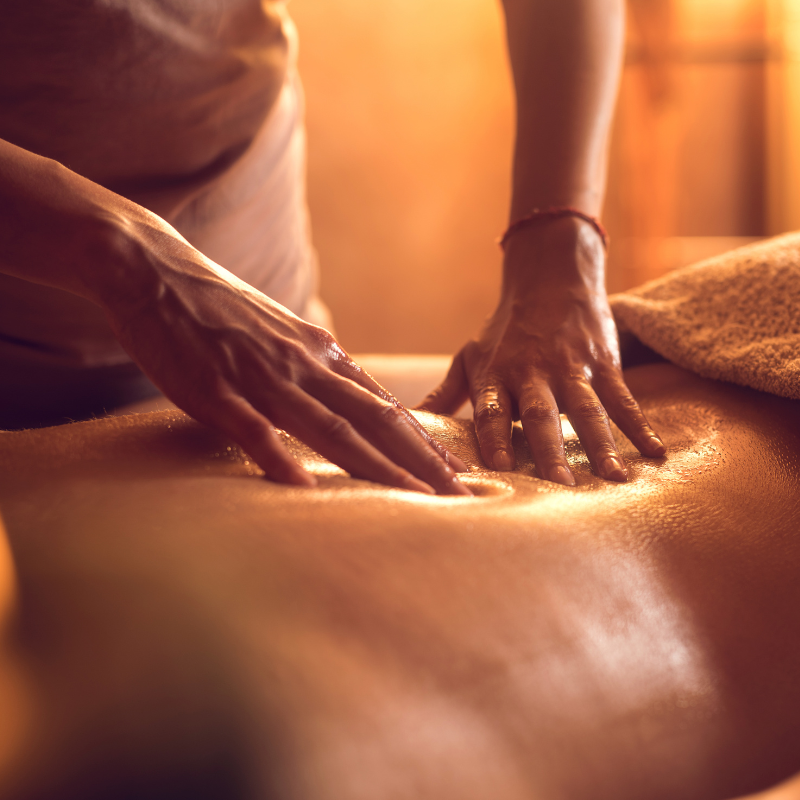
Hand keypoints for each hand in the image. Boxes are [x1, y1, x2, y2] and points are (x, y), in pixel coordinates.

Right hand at [93, 211, 469, 494]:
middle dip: (422, 460)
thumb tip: (345, 401)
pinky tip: (303, 489)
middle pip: (376, 420)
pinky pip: (253, 430)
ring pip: (331, 429)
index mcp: (321, 355)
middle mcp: (305, 366)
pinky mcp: (216, 390)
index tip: (455, 469)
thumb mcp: (283, 337)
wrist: (156, 270)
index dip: (424, 441)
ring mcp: (263, 378)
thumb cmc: (221, 311)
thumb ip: (315, 371)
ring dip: (377, 466)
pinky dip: (279, 459)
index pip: (385, 406)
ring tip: (415, 498)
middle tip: (461, 494)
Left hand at [419, 217, 664, 485]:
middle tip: (560, 487)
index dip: (494, 438)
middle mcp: (532, 373)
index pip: (492, 411)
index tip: (498, 469)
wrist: (550, 279)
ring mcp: (570, 368)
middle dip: (549, 450)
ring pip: (586, 409)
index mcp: (496, 376)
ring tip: (613, 479)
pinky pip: (623, 397)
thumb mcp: (469, 357)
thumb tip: (405, 420)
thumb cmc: (504, 330)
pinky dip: (639, 425)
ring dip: (600, 443)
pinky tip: (654, 452)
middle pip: (540, 414)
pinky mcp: (602, 362)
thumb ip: (445, 395)